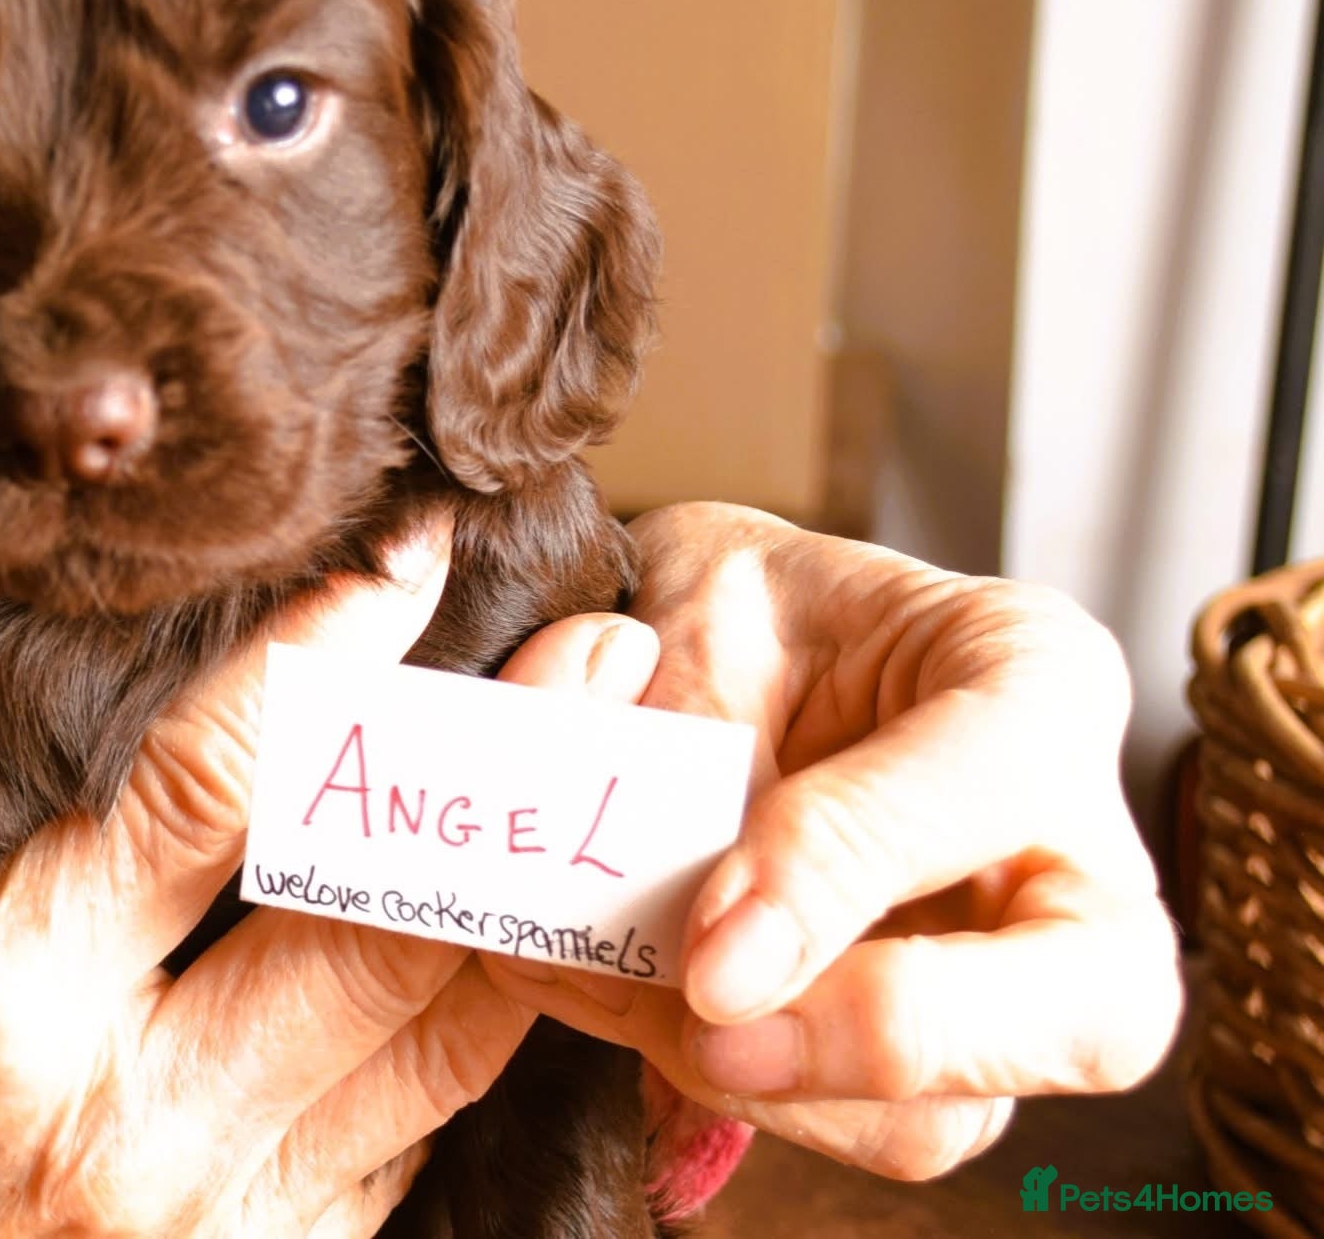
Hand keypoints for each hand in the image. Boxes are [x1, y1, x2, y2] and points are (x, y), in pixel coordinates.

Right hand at [0, 521, 657, 1237]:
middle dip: (512, 767)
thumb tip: (156, 693)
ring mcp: (222, 1211)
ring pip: (442, 1028)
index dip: (328, 650)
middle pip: (381, 905)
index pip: (209, 780)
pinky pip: (421, 1139)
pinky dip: (493, 1028)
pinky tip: (549, 945)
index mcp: (7, 991)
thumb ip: (0, 845)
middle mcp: (131, 1106)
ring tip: (623, 776)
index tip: (409, 550)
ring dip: (548, 892)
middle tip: (608, 646)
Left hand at [482, 503, 1183, 1180]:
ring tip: (646, 1005)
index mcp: (1036, 677)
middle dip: (891, 1038)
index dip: (840, 876)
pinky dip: (744, 1097)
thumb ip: (690, 742)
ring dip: (779, 1087)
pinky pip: (866, 1132)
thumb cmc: (716, 614)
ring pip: (959, 1111)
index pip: (992, 781)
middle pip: (1100, 1011)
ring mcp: (1022, 977)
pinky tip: (647, 1018)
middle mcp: (1072, 845)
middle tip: (717, 1034)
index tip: (707, 946)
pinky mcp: (941, 1063)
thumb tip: (695, 934)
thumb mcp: (695, 615)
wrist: (686, 650)